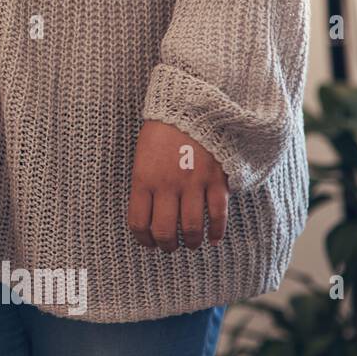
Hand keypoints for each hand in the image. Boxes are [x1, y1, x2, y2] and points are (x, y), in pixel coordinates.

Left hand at [127, 120, 228, 250]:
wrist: (190, 108)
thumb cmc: (162, 132)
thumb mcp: (142, 157)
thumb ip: (145, 185)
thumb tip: (149, 214)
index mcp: (143, 179)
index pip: (139, 222)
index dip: (143, 239)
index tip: (148, 243)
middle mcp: (167, 186)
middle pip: (165, 231)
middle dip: (167, 245)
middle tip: (170, 247)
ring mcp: (193, 184)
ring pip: (191, 228)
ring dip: (191, 242)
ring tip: (191, 244)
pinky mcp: (216, 180)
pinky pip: (217, 215)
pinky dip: (216, 232)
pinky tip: (213, 238)